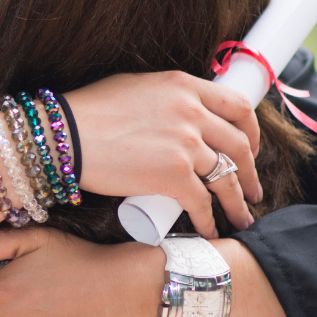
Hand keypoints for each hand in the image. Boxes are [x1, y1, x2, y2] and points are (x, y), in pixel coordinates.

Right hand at [66, 71, 260, 237]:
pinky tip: (210, 230)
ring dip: (238, 203)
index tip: (249, 149)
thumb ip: (167, 98)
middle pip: (239, 146)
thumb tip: (180, 113)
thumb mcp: (136, 87)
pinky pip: (203, 203)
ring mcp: (185, 145)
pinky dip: (210, 221)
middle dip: (250, 173)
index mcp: (185, 86)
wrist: (64, 136)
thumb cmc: (89, 112)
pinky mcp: (173, 177)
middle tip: (252, 190)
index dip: (250, 132)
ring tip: (241, 218)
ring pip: (227, 179)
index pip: (238, 106)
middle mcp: (192, 112)